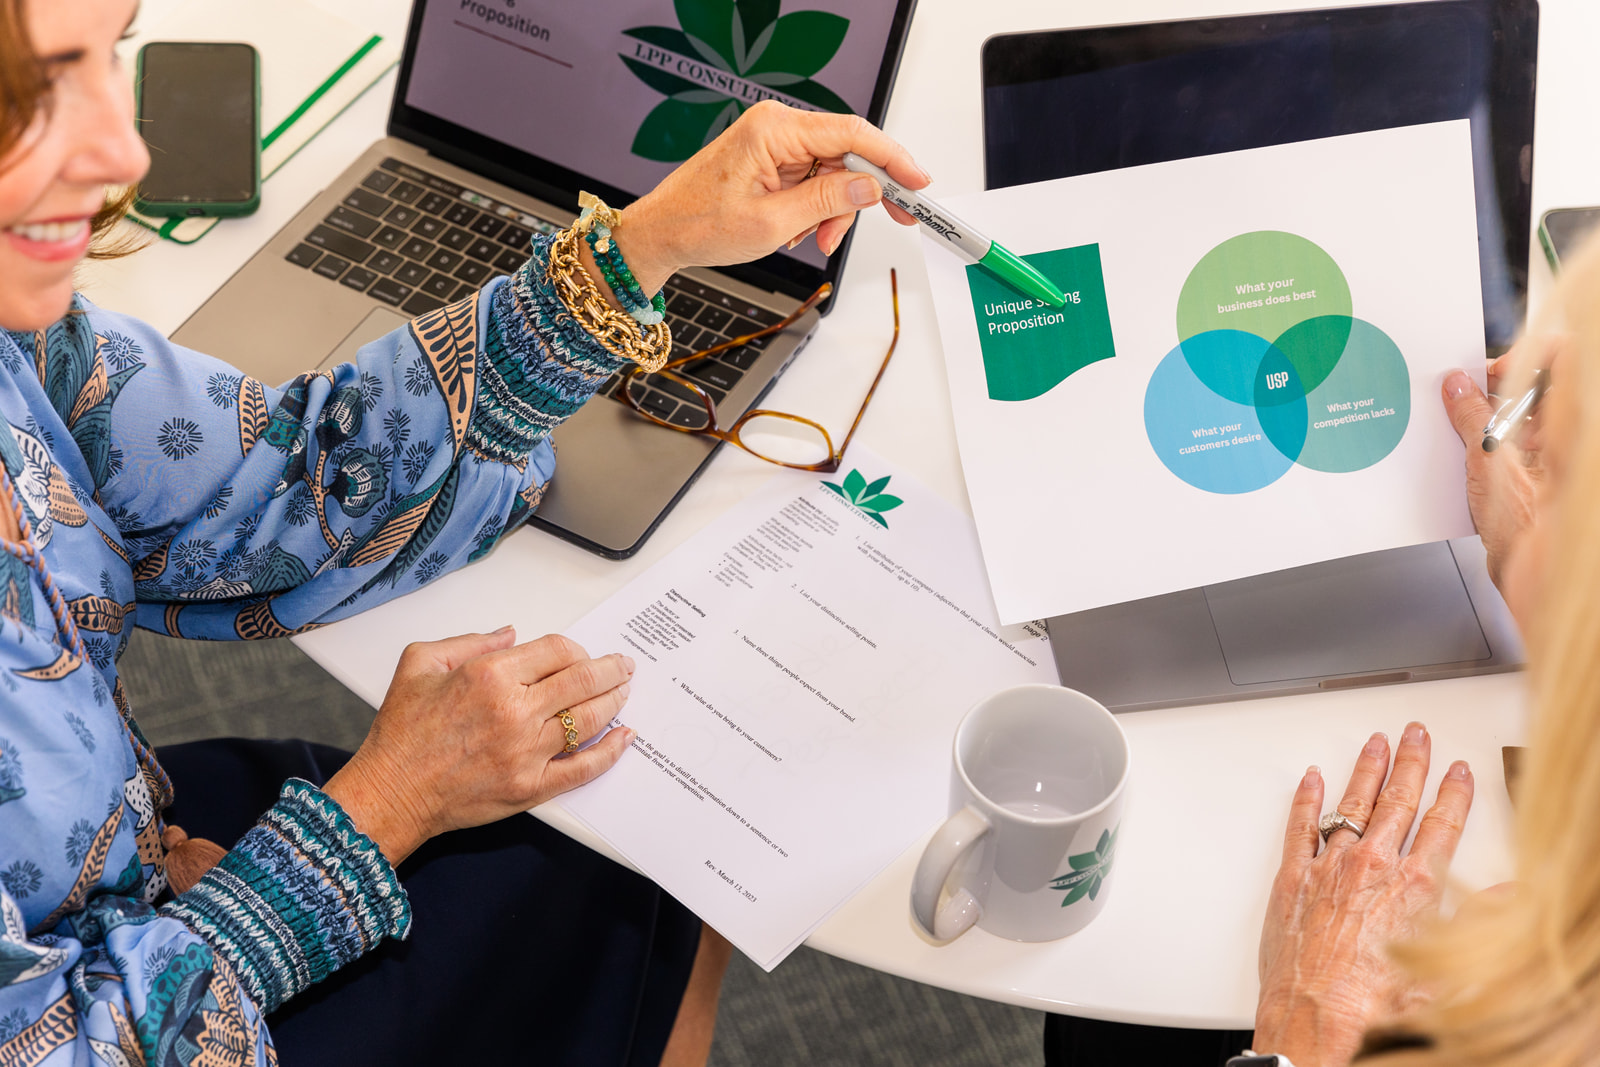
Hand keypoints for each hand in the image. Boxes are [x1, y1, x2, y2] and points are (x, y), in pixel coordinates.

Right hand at [323, 628, 635, 865]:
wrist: (391, 792)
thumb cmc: (401, 732)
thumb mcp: (420, 663)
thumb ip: (469, 640)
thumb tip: (510, 633)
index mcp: (489, 675)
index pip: (556, 650)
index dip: (577, 649)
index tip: (585, 653)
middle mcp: (514, 711)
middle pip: (582, 680)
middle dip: (611, 670)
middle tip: (623, 666)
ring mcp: (526, 752)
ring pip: (589, 719)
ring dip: (615, 701)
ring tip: (625, 692)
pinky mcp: (531, 787)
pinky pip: (584, 768)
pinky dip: (610, 751)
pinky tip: (624, 737)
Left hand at [615, 100, 928, 292]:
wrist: (661, 235)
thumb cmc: (698, 225)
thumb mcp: (772, 223)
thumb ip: (826, 202)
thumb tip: (870, 187)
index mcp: (774, 129)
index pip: (851, 133)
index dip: (892, 158)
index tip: (917, 181)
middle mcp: (775, 127)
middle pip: (846, 155)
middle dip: (857, 196)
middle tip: (889, 221)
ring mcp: (773, 142)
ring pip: (832, 173)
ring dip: (832, 210)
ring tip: (813, 240)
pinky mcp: (771, 159)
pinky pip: (812, 180)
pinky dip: (815, 209)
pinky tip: (799, 230)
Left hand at [1253, 724, 1473, 1066]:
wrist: (1317, 1023)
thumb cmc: (1377, 1007)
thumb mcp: (1446, 970)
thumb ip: (1475, 922)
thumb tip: (1506, 894)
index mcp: (1415, 886)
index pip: (1442, 824)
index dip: (1453, 793)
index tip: (1458, 771)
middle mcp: (1371, 868)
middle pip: (1397, 801)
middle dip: (1411, 762)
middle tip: (1415, 735)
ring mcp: (1329, 869)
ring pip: (1350, 803)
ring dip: (1365, 769)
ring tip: (1375, 742)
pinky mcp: (1291, 879)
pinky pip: (1298, 826)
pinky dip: (1306, 798)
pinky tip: (1312, 778)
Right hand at [1441, 336, 1562, 614]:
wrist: (1542, 582)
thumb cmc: (1528, 535)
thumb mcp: (1488, 464)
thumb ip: (1473, 417)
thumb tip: (1459, 388)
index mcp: (1574, 423)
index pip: (1563, 354)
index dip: (1525, 355)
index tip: (1493, 374)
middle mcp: (1577, 436)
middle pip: (1546, 384)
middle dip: (1503, 388)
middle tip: (1471, 402)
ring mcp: (1571, 458)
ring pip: (1536, 413)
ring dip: (1500, 418)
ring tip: (1472, 437)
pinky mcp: (1555, 478)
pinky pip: (1529, 442)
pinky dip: (1503, 443)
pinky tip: (1480, 463)